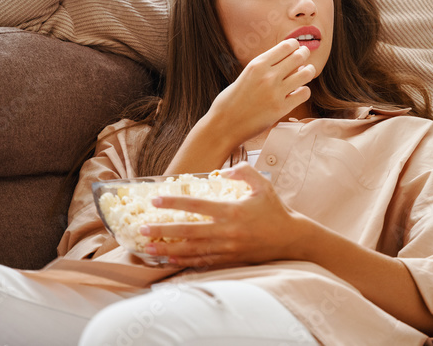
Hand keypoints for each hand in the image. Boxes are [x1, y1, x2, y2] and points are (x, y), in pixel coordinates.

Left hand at [142, 164, 303, 266]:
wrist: (290, 239)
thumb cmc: (275, 210)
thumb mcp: (263, 185)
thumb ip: (244, 172)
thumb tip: (223, 171)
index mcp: (232, 211)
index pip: (197, 206)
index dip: (174, 203)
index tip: (156, 200)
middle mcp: (226, 231)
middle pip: (188, 231)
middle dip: (163, 230)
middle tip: (142, 229)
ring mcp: (227, 248)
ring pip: (192, 249)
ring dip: (168, 248)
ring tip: (148, 248)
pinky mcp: (229, 259)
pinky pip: (202, 261)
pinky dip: (184, 260)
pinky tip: (170, 258)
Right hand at [162, 39, 315, 175]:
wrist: (223, 125)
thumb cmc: (231, 100)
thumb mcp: (245, 75)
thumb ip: (264, 68)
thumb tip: (288, 60)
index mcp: (257, 64)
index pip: (286, 46)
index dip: (295, 45)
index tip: (296, 47)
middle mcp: (268, 76)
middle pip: (299, 56)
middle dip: (304, 54)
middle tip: (305, 56)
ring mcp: (276, 92)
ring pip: (306, 73)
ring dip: (309, 71)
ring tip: (306, 72)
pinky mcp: (281, 109)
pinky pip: (304, 93)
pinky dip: (304, 91)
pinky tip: (299, 92)